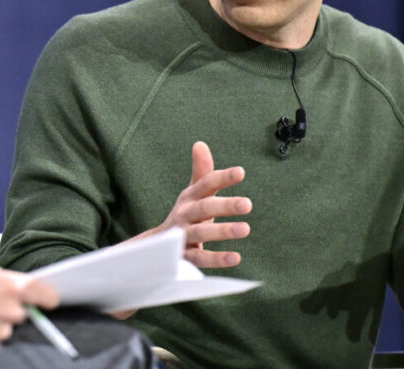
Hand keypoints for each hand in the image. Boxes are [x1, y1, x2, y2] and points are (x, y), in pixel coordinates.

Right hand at [151, 141, 251, 267]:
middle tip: (247, 204)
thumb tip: (200, 144)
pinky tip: (236, 257)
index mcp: (189, 197)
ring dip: (222, 231)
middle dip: (225, 205)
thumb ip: (201, 173)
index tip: (240, 172)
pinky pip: (200, 259)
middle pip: (204, 207)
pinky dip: (217, 259)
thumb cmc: (185, 216)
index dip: (222, 178)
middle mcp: (184, 214)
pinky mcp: (183, 257)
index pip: (206, 183)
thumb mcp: (192, 194)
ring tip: (245, 229)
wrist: (156, 247)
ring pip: (201, 233)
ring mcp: (182, 236)